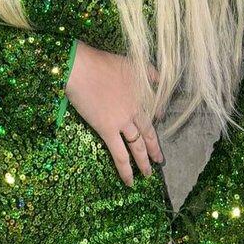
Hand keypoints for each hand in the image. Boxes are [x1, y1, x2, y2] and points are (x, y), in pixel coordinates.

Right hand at [65, 40, 163, 186]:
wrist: (82, 68)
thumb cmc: (102, 62)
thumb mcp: (131, 62)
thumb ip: (150, 71)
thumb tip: (161, 79)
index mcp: (142, 94)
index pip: (155, 111)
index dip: (157, 118)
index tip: (158, 124)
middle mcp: (136, 110)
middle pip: (149, 133)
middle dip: (155, 148)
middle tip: (160, 160)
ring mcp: (123, 121)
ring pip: (137, 146)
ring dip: (144, 162)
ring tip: (149, 174)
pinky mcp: (107, 130)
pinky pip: (119, 154)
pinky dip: (125, 169)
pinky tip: (130, 181)